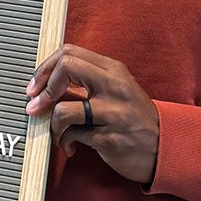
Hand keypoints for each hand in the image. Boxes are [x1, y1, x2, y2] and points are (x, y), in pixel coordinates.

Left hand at [26, 43, 159, 184]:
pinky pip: (72, 136)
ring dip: (52, 125)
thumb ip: (86, 82)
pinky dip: (64, 142)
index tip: (36, 86)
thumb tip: (45, 82)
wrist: (165, 146)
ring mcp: (113, 113)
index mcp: (114, 70)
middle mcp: (114, 86)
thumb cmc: (133, 117)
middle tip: (36, 105)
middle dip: (43, 89)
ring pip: (63, 109)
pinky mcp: (109, 139)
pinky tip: (71, 147)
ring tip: (58, 133)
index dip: (46, 68)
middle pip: (66, 68)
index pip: (70, 52)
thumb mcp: (115, 91)